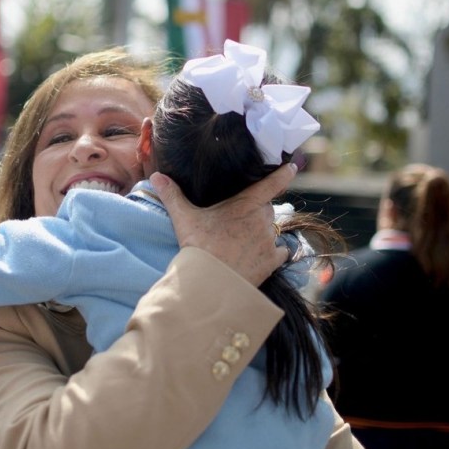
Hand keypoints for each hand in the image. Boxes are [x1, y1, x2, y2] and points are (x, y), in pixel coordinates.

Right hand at [151, 163, 297, 285]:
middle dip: (257, 211)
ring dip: (263, 232)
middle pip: (267, 208)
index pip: (272, 184)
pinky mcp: (272, 261)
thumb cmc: (198, 246)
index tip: (292, 167)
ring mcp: (269, 240)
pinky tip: (261, 255)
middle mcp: (263, 220)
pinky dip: (274, 251)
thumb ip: (172, 195)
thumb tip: (156, 176)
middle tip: (239, 221)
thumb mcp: (184, 218)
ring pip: (273, 229)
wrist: (210, 282)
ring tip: (245, 241)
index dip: (284, 174)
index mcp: (246, 204)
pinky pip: (281, 250)